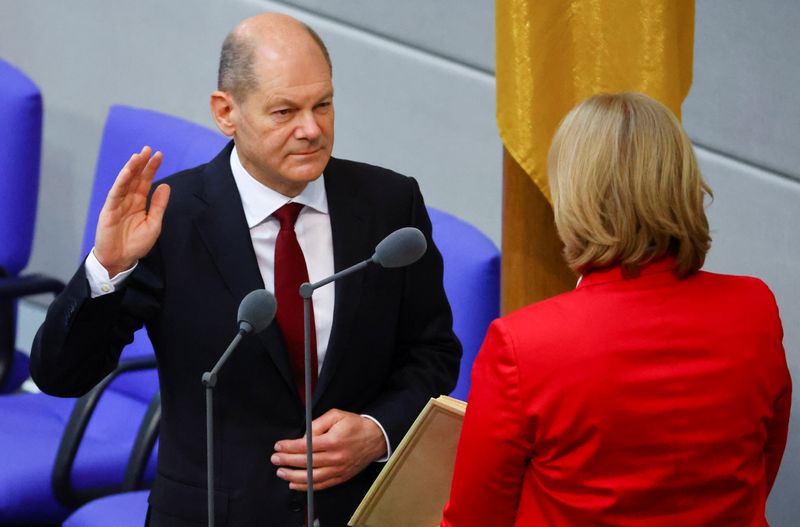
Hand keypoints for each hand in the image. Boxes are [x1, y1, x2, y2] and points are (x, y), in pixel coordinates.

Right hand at [94, 146, 169, 276]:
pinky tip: (127, 171)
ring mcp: (118, 204)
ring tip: (138, 156)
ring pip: (125, 182)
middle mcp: (128, 200)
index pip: (145, 182)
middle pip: (135, 178)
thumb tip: (165, 186)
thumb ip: (158, 205)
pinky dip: (121, 181)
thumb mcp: (153, 224)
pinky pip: (115, 193)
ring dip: (131, 168)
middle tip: (149, 149)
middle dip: (142, 164)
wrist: (120, 259)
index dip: (152, 169)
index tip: (159, 155)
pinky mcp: (109, 210)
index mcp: (139, 203)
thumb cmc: (136, 244)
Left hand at [272, 409, 386, 490]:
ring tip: (281, 472)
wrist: (375, 438)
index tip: (279, 446)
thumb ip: (317, 424)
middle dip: (287, 461)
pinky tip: (295, 484)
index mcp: (333, 440)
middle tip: (275, 459)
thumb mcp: (336, 415)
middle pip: (306, 462)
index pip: (305, 446)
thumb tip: (303, 436)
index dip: (289, 447)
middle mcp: (336, 457)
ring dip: (293, 476)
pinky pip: (322, 485)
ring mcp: (339, 469)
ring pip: (312, 477)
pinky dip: (307, 486)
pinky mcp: (341, 477)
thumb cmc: (355, 425)